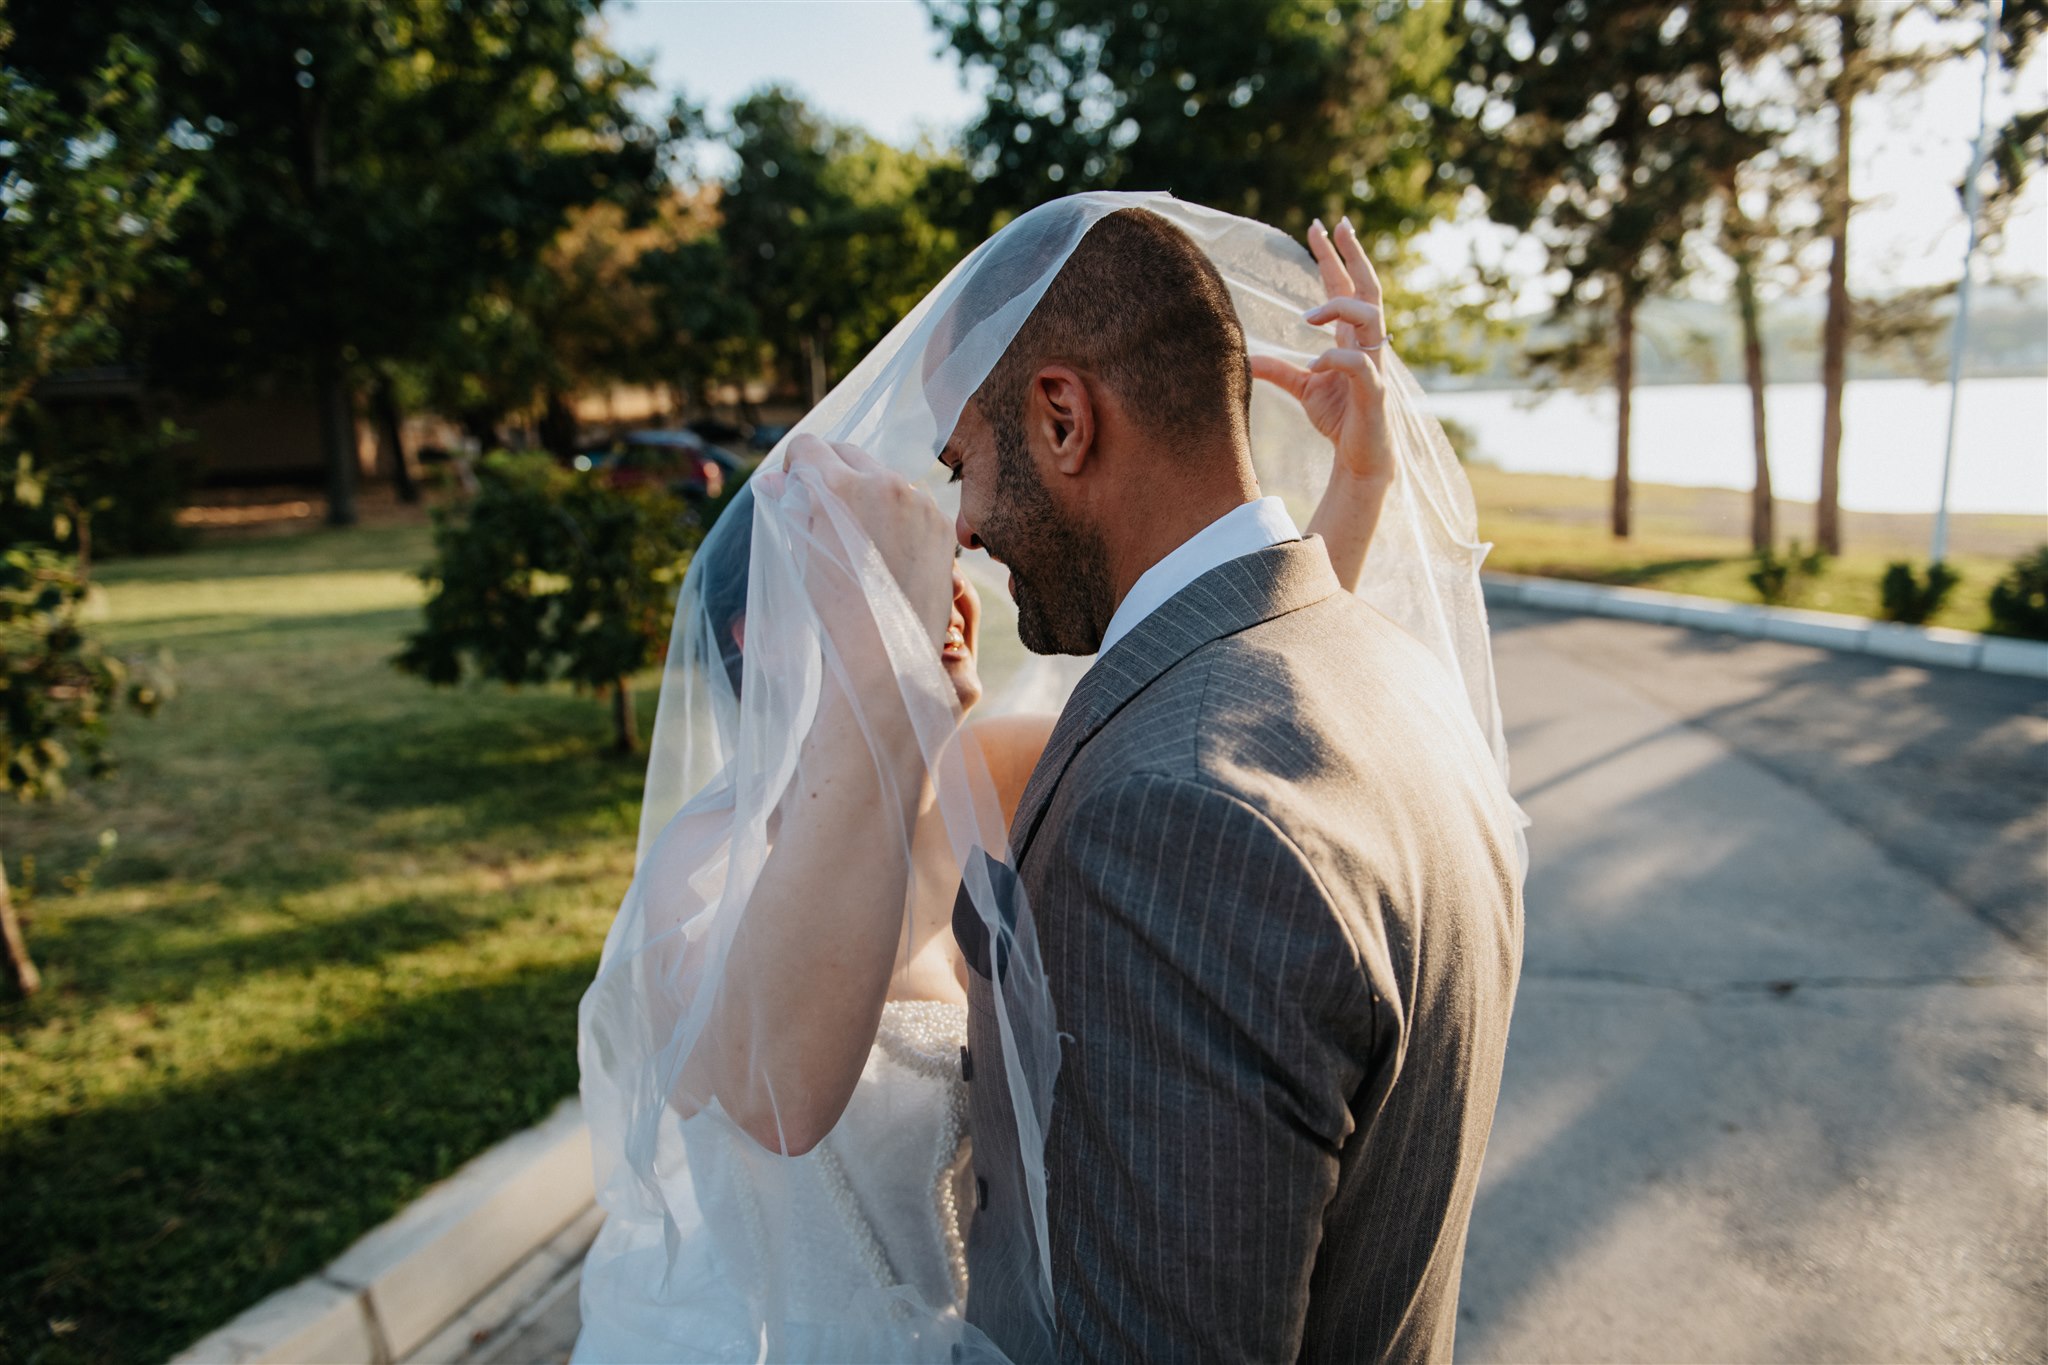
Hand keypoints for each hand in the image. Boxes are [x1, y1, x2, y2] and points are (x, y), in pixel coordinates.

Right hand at [759, 433, 955, 663]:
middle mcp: (883, 483)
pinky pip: (913, 502)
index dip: (794, 466)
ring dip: (867, 493)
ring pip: (883, 477)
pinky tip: (888, 550)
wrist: (883, 652)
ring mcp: (917, 501)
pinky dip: (898, 515)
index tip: (794, 487)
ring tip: (858, 538)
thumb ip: (790, 508)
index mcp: (839, 486)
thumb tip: (773, 482)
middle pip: (847, 454)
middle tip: (823, 509)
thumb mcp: (801, 553)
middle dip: (830, 473)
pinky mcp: (939, 522)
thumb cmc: (831, 608)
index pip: (807, 447)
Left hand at [1250, 216, 1393, 488]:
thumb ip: (1278, 369)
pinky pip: (1360, 364)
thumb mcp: (1303, 388)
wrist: (1361, 458)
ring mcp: (1375, 365)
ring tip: (1307, 318)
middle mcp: (1368, 344)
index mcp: (1352, 338)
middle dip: (1353, 255)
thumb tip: (1243, 356)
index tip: (1321, 226)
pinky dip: (1336, 359)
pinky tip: (1316, 365)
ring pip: (1370, 316)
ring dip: (1338, 307)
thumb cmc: (1339, 419)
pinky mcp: (1374, 391)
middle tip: (1337, 224)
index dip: (1335, 257)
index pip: (1346, 287)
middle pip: (1368, 287)